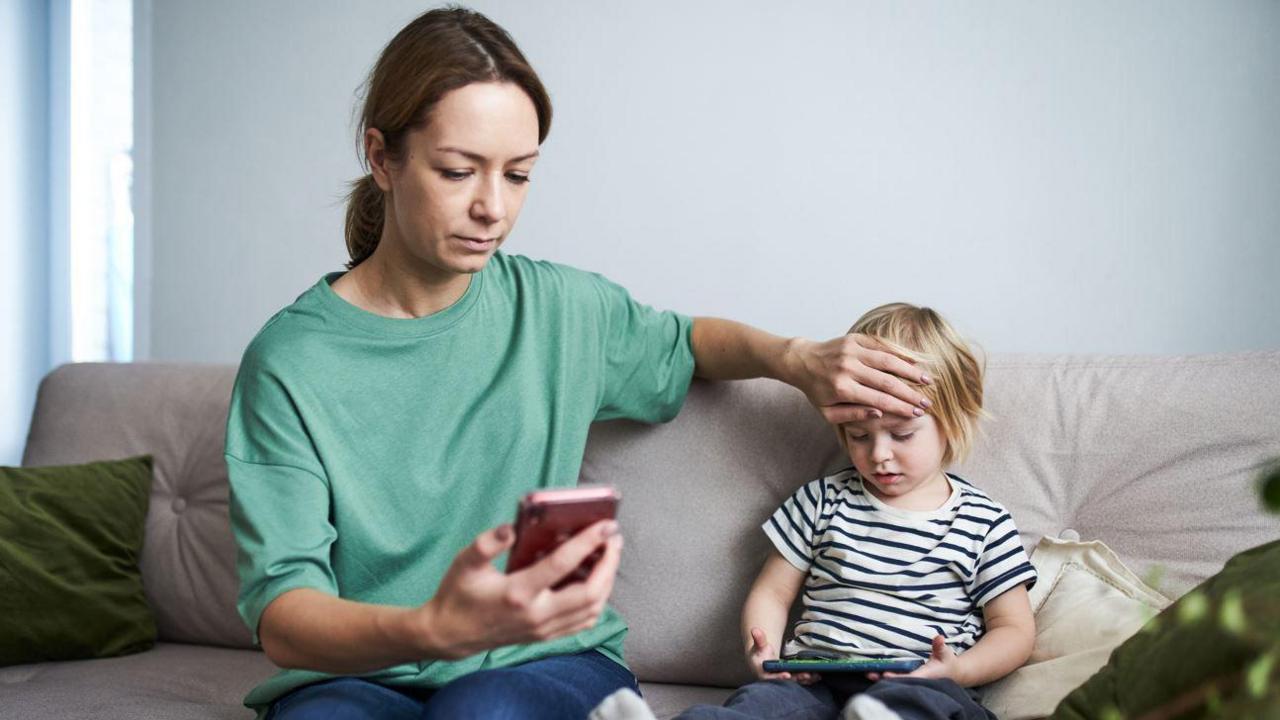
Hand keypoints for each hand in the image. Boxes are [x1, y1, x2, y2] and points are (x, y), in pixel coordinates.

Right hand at [415, 520, 622, 659]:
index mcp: (518, 593)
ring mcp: (543, 629)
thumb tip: (511, 528)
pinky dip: (598, 600)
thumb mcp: (464, 562)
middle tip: (614, 538)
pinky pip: (584, 621)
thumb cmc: (458, 594)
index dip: (588, 543)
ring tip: (608, 554)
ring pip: (593, 609)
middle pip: (590, 592)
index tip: (605, 525)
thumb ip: (487, 543)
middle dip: (609, 563)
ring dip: (607, 581)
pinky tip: (596, 579)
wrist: (449, 635)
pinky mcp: (545, 636)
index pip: (562, 565)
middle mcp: (536, 615)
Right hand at [745, 628, 819, 684]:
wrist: (762, 660)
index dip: (779, 677)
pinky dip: (809, 678)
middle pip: (787, 681)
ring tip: (815, 675)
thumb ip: (759, 638)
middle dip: (797, 678)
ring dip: (806, 679)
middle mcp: (775, 679)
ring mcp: (784, 679)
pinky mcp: (791, 678)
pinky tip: (817, 675)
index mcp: (765, 673)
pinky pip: (800, 679)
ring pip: (796, 681)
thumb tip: (754, 629)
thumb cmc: (760, 653)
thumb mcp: (759, 645)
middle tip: (807, 675)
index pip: (772, 677)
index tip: (787, 675)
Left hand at [783, 334, 931, 424]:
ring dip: (910, 371)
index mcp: (842, 388)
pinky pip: (881, 345)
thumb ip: (853, 416)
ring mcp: (851, 351)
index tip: (917, 413)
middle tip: (927, 402)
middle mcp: (848, 368)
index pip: (879, 400)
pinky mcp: (854, 339)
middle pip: (887, 382)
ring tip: (927, 380)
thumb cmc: (816, 391)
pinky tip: (914, 362)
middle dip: (910, 393)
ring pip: (888, 361)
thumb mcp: (828, 412)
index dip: (900, 407)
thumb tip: (879, 414)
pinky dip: (899, 354)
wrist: (801, 361)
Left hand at [867, 635, 960, 682]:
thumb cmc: (947, 662)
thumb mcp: (945, 653)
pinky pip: (897, 677)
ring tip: (867, 673)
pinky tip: (874, 671)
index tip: (885, 674)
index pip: (909, 678)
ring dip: (882, 677)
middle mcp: (917, 679)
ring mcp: (913, 679)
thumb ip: (940, 646)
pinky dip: (886, 675)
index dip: (897, 677)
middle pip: (899, 682)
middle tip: (868, 673)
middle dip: (884, 678)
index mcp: (925, 675)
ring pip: (896, 680)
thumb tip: (939, 637)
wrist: (951, 673)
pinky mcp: (910, 677)